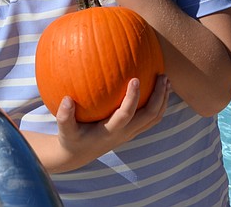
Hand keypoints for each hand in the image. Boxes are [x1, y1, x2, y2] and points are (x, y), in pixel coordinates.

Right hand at [53, 75, 169, 170]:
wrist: (79, 154)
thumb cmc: (72, 138)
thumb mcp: (65, 130)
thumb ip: (64, 116)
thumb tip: (66, 99)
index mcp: (110, 132)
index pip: (126, 114)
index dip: (133, 98)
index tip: (136, 78)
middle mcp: (125, 133)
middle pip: (150, 116)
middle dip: (159, 96)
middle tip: (162, 75)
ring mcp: (131, 133)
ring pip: (155, 118)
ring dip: (163, 99)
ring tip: (166, 79)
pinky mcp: (133, 130)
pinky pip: (152, 117)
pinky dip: (159, 103)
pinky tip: (158, 87)